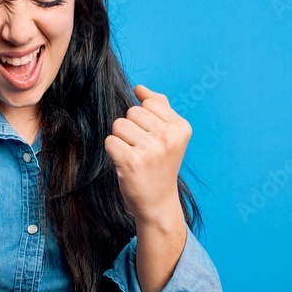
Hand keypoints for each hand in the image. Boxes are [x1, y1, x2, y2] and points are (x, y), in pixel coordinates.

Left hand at [104, 84, 191, 224]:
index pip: (148, 103)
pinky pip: (110, 141)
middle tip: (143, 151)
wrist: (158, 203)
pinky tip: (125, 164)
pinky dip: (113, 151)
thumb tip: (139, 88)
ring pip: (119, 125)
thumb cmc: (160, 166)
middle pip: (132, 112)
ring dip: (121, 140)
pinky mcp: (131, 161)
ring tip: (134, 156)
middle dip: (131, 129)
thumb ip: (158, 107)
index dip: (144, 120)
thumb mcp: (169, 135)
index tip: (153, 140)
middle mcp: (168, 137)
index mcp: (180, 127)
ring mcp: (150, 149)